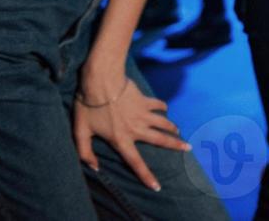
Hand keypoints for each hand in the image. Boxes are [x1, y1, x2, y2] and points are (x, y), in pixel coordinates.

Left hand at [73, 74, 190, 191]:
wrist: (102, 81)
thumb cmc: (89, 106)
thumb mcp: (80, 131)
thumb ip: (85, 152)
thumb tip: (94, 168)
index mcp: (121, 139)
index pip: (135, 162)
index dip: (146, 176)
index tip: (157, 186)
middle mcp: (136, 129)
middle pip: (160, 140)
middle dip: (175, 145)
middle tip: (188, 148)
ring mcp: (143, 114)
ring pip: (163, 123)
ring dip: (172, 128)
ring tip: (178, 131)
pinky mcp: (145, 100)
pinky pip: (158, 105)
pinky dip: (163, 108)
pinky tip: (164, 109)